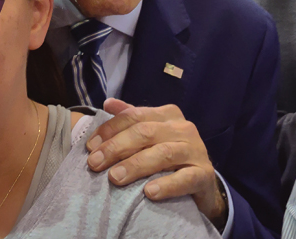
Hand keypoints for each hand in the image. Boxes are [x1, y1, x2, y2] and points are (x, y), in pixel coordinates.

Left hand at [86, 98, 226, 226]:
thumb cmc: (170, 154)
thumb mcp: (151, 132)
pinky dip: (167, 185)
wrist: (202, 181)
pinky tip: (149, 193)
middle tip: (94, 163)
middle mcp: (182, 128)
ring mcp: (196, 150)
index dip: (110, 129)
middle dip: (116, 147)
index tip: (90, 146)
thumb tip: (108, 103)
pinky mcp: (205, 174)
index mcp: (167, 114)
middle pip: (145, 133)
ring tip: (114, 178)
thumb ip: (131, 117)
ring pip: (163, 154)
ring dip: (135, 166)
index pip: (134, 116)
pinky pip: (186, 178)